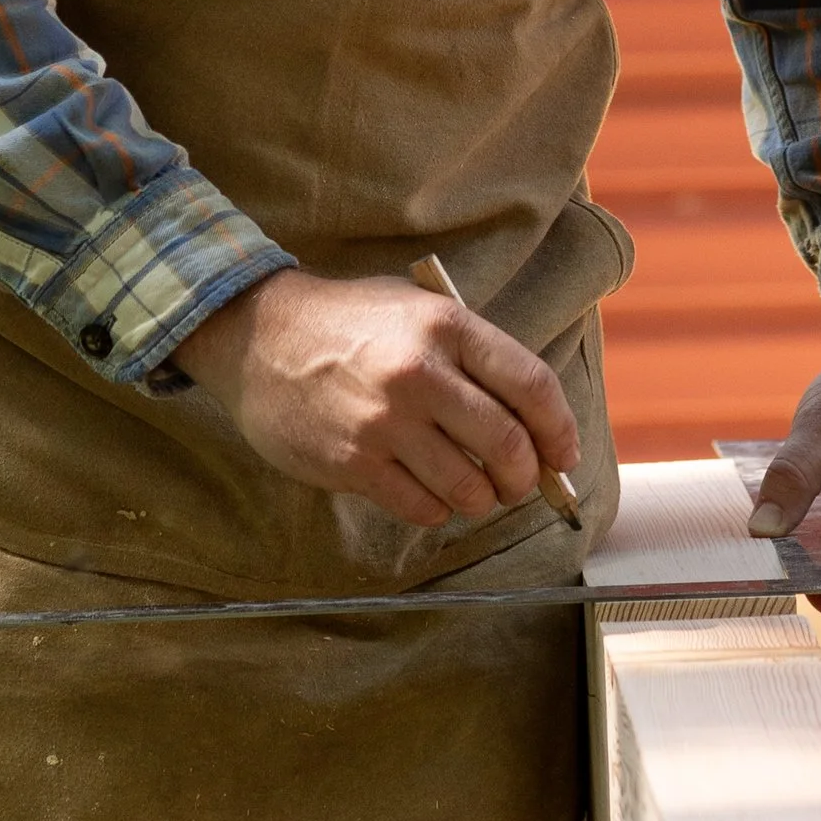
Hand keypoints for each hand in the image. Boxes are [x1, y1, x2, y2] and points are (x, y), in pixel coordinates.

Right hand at [184, 269, 579, 530]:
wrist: (258, 335)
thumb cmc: (349, 322)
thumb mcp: (417, 309)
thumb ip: (470, 355)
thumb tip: (530, 421)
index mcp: (447, 327)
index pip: (532, 386)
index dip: (560, 430)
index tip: (563, 454)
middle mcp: (421, 374)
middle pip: (508, 445)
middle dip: (525, 477)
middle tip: (519, 483)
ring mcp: (386, 422)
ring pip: (468, 487)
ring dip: (482, 500)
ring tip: (475, 491)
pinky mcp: (353, 462)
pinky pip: (421, 507)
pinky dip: (438, 511)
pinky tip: (431, 495)